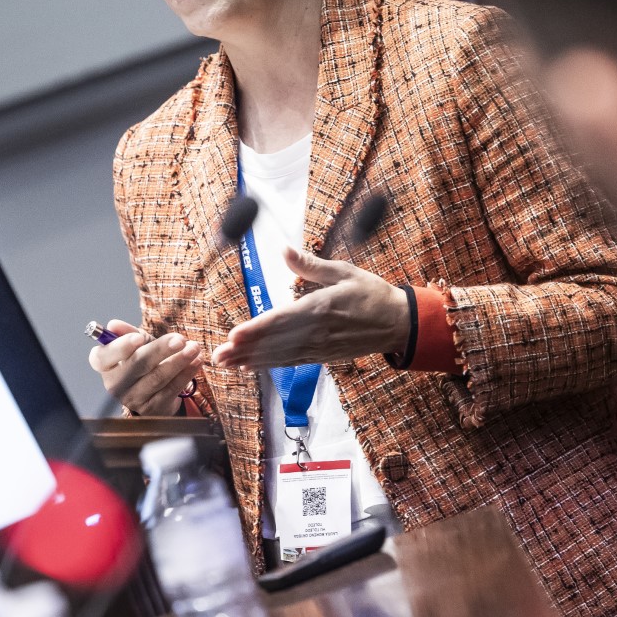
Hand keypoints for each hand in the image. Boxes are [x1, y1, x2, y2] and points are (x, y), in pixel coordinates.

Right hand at [88, 318, 202, 414]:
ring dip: (179, 361)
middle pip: (137, 365)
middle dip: (160, 350)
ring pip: (157, 377)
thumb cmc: (141, 361)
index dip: (120, 347)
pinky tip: (196, 361)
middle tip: (180, 340)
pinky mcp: (152, 408)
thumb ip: (127, 333)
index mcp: (104, 365)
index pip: (104, 357)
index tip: (139, 338)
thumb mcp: (135, 345)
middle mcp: (114, 384)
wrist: (153, 391)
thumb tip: (113, 324)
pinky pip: (171, 388)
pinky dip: (186, 373)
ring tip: (194, 348)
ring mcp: (133, 398)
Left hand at [212, 247, 409, 369]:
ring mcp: (320, 348)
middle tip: (217, 356)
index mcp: (321, 308)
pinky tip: (250, 366)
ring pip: (279, 356)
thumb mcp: (345, 272)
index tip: (234, 334)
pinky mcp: (323, 357)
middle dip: (244, 350)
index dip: (256, 328)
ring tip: (225, 363)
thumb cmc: (372, 294)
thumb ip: (312, 265)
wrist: (399, 323)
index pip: (282, 319)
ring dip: (251, 360)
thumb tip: (284, 249)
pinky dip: (269, 365)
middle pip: (275, 342)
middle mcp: (317, 332)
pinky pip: (291, 362)